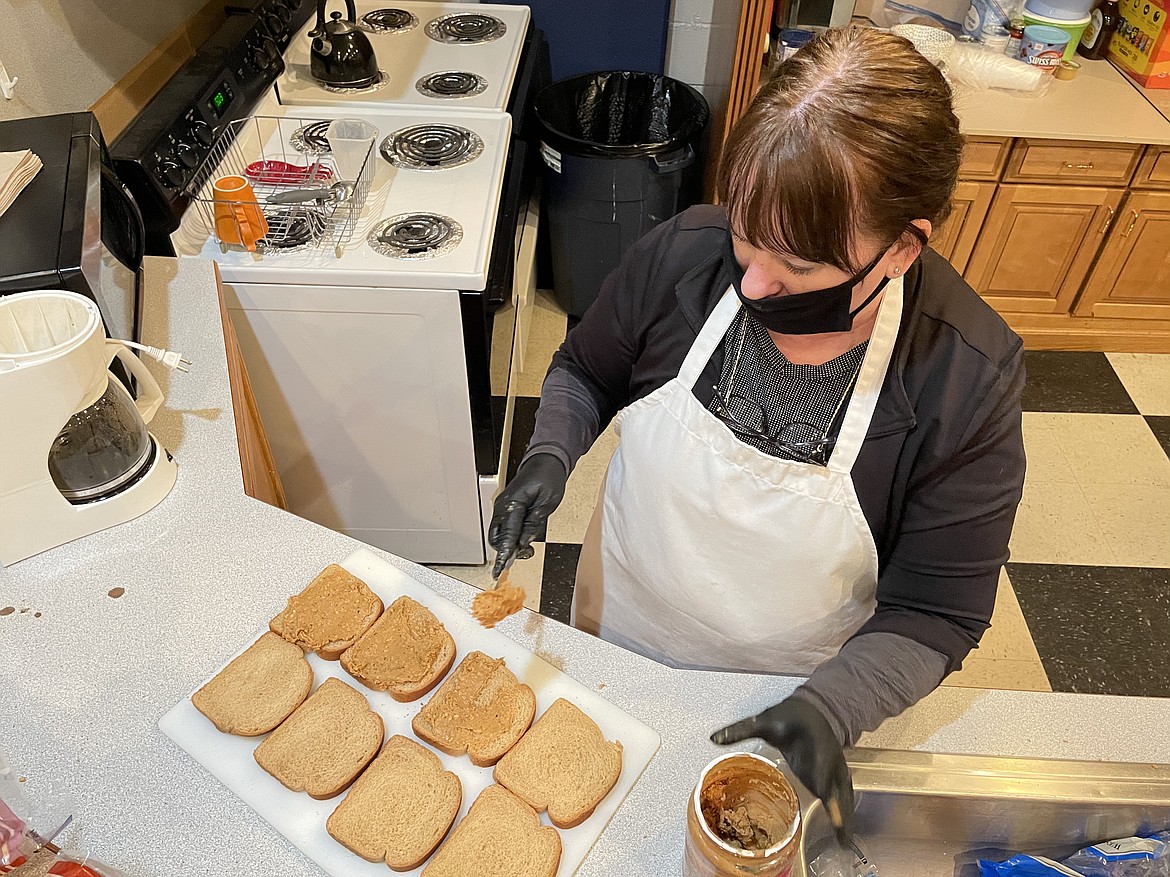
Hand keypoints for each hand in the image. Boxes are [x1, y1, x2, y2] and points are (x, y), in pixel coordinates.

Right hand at [488, 454, 568, 577]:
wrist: (545, 461)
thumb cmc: (548, 477)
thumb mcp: (547, 502)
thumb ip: (534, 523)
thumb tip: (523, 542)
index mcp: (513, 503)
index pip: (506, 534)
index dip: (504, 554)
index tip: (501, 569)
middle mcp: (502, 505)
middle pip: (497, 538)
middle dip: (507, 551)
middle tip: (526, 554)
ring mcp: (502, 507)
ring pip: (498, 535)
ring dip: (509, 545)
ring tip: (527, 548)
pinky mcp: (505, 508)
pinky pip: (503, 528)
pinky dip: (510, 537)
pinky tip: (522, 540)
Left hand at [711, 697, 854, 847]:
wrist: (813, 709)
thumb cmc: (789, 716)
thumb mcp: (763, 720)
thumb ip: (740, 730)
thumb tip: (715, 738)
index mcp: (813, 741)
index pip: (819, 762)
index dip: (822, 779)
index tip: (822, 793)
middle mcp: (829, 756)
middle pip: (836, 784)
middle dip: (839, 807)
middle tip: (840, 828)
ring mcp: (835, 766)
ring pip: (843, 793)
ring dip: (845, 816)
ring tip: (844, 841)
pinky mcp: (835, 775)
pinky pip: (842, 795)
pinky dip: (844, 813)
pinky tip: (843, 832)